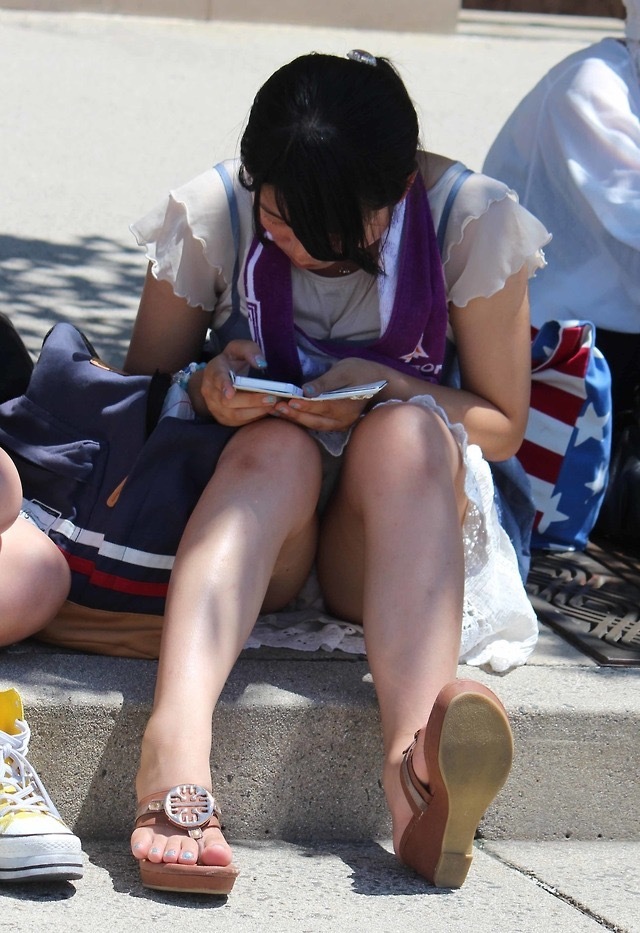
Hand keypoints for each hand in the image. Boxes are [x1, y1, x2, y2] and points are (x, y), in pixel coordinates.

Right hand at [192, 340, 276, 425]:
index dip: (224, 385)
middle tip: (271, 398)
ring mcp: (215, 407)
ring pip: (233, 415)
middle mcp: (210, 391)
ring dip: (255, 411)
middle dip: (251, 401)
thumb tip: (261, 364)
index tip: (231, 392)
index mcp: (214, 370)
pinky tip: (267, 411)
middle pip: (228, 401)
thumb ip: (250, 351)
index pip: (217, 378)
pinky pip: (238, 422)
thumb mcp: (239, 349)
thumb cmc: (232, 361)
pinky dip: (254, 418)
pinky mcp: (223, 418)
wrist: (219, 377)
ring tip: (273, 405)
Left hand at [270, 359, 387, 431]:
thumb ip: (325, 382)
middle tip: (275, 407)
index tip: (289, 401)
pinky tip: (289, 414)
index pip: (322, 406)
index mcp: (346, 405)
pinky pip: (317, 425)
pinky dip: (303, 420)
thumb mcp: (344, 371)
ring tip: (277, 411)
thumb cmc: (361, 372)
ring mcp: (340, 425)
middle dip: (294, 414)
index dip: (305, 405)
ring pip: (314, 425)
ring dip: (295, 419)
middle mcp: (343, 420)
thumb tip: (306, 390)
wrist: (380, 384)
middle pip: (314, 419)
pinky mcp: (337, 426)